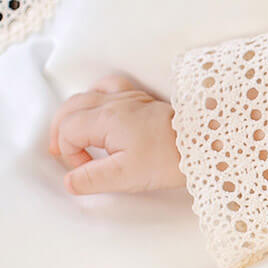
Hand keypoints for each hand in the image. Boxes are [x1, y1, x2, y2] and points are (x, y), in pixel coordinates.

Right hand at [48, 73, 186, 194]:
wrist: (206, 144)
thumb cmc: (169, 159)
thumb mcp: (126, 176)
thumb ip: (92, 178)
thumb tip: (70, 180)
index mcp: (106, 118)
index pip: (68, 130)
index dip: (69, 153)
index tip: (84, 169)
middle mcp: (115, 102)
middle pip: (70, 108)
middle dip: (61, 131)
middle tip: (65, 153)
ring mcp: (130, 97)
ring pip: (87, 95)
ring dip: (75, 113)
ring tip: (75, 133)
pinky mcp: (143, 99)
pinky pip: (110, 87)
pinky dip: (97, 97)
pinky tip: (101, 110)